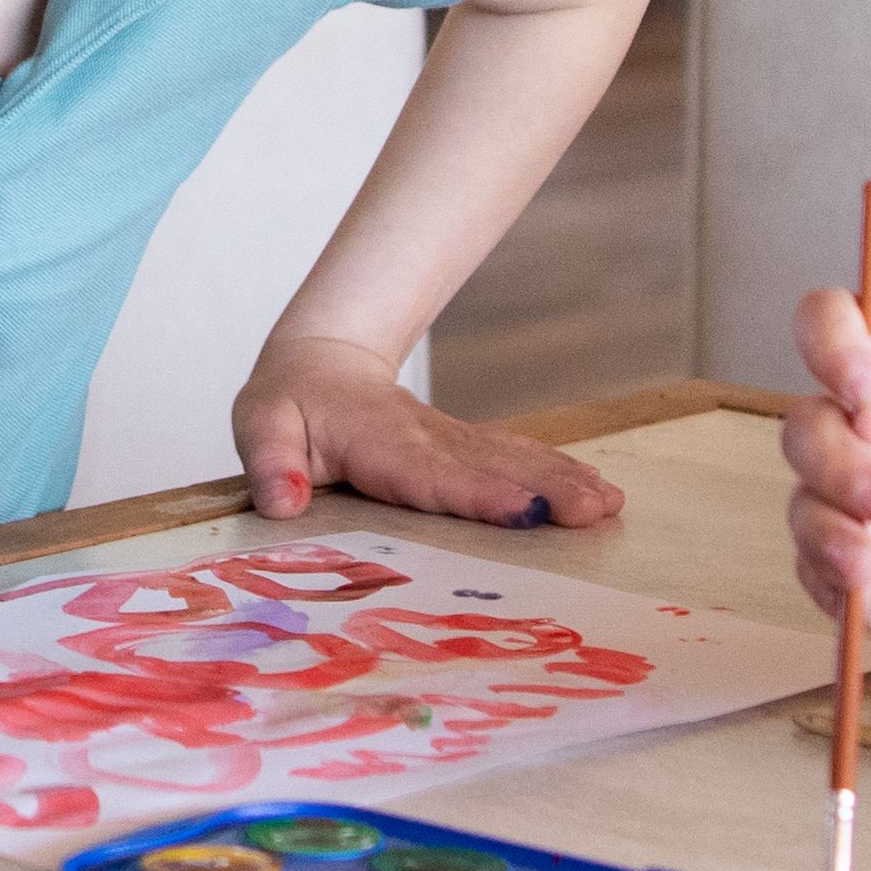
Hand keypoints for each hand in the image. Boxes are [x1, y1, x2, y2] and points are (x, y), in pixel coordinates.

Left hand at [232, 335, 619, 528]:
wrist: (321, 359)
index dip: (476, 493)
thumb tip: (283, 503)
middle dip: (544, 488)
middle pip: (490, 466)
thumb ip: (271, 464)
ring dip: (563, 480)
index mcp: (376, 441)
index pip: (429, 474)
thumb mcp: (260, 426)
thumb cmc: (288, 404)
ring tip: (610, 503)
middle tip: (594, 511)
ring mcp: (451, 440)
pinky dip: (558, 471)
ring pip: (513, 458)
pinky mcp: (467, 445)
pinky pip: (516, 457)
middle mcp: (425, 438)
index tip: (522, 510)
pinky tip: (597, 490)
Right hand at [776, 287, 870, 672]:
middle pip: (806, 420)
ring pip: (801, 492)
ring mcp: (848, 499)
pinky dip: (828, 567)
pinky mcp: (841, 561)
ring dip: (831, 520)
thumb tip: (869, 432)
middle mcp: (865, 435)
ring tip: (870, 555)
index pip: (837, 324)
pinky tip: (862, 581)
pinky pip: (806, 559)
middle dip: (837, 459)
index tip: (863, 384)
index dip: (831, 339)